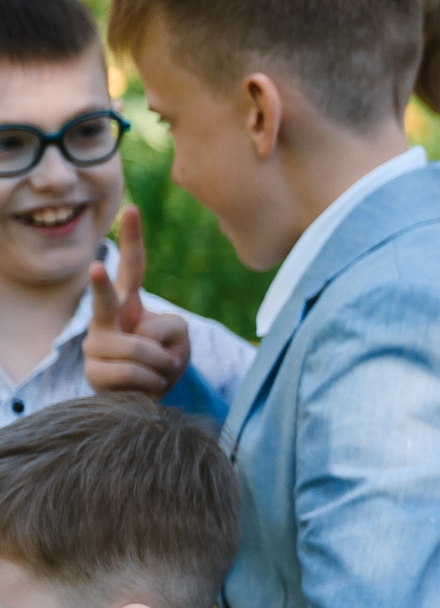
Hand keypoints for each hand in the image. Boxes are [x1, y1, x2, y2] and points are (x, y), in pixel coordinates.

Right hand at [83, 207, 189, 398]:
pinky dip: (153, 381)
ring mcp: (95, 344)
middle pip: (105, 300)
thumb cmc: (162, 361)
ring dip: (161, 364)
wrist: (145, 398)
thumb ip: (166, 327)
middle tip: (96, 267)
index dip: (133, 239)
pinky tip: (148, 385)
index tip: (132, 209)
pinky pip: (134, 373)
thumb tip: (140, 339)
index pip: (133, 267)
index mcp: (129, 303)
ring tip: (159, 371)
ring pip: (139, 348)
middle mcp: (105, 319)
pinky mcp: (93, 371)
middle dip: (101, 285)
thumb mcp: (178, 337)